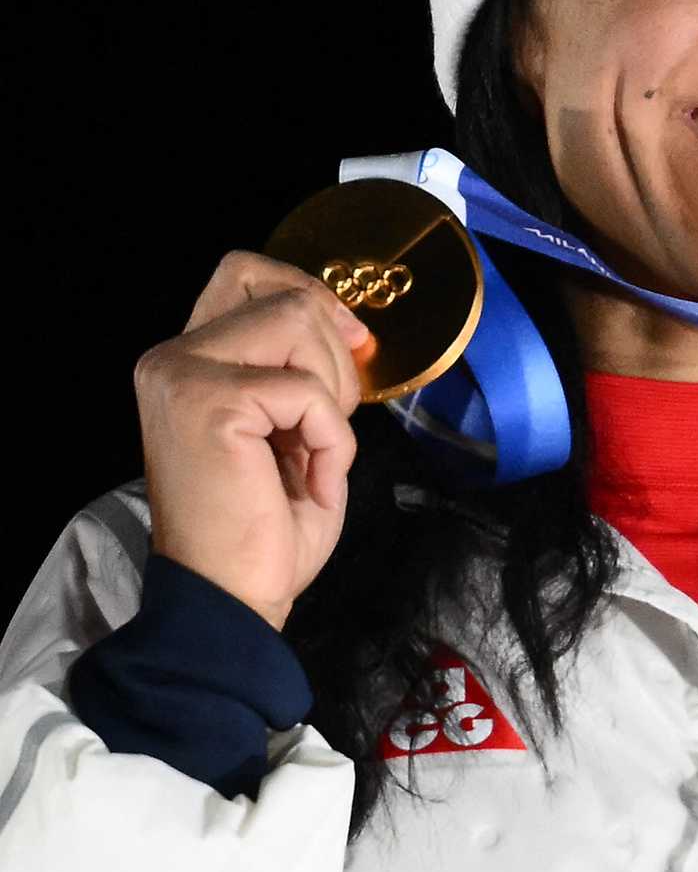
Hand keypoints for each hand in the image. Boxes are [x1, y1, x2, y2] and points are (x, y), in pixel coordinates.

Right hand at [133, 251, 371, 630]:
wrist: (233, 599)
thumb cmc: (264, 528)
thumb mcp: (290, 429)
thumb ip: (302, 368)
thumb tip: (348, 326)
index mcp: (185, 361)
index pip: (245, 273)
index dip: (310, 293)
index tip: (351, 339)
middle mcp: (171, 359)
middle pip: (288, 297)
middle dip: (336, 356)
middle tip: (327, 426)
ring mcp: (184, 376)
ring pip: (300, 324)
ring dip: (333, 393)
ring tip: (311, 453)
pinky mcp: (211, 402)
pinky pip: (311, 391)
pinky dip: (331, 439)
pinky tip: (308, 479)